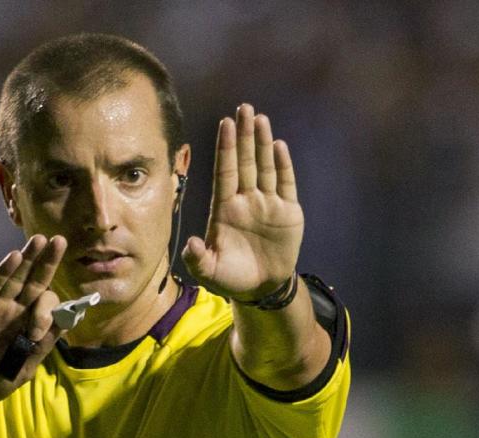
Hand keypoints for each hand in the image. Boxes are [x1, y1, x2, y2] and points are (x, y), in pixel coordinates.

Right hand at [0, 234, 66, 403]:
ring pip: (17, 277)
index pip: (49, 307)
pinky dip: (4, 270)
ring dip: (29, 258)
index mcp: (32, 327)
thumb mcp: (19, 372)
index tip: (37, 330)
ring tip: (42, 240)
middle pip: (38, 282)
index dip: (50, 310)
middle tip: (61, 242)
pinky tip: (15, 257)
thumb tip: (62, 325)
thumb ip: (37, 350)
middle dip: (49, 263)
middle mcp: (18, 312)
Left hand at [182, 104, 302, 300]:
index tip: (224, 124)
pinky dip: (283, 166)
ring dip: (262, 143)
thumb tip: (190, 244)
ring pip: (264, 167)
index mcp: (225, 209)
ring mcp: (267, 204)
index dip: (225, 149)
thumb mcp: (209, 271)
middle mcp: (245, 200)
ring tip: (260, 118)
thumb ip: (197, 258)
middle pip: (245, 162)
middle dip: (244, 135)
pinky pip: (285, 184)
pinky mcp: (287, 213)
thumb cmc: (230, 277)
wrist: (261, 288)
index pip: (225, 172)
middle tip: (243, 107)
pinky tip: (279, 146)